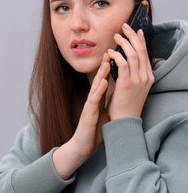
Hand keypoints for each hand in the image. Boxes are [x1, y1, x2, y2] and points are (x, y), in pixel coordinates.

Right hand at [53, 54, 109, 178]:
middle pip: (99, 79)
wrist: (82, 146)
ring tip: (107, 61)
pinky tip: (103, 82)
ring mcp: (89, 106)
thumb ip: (106, 103)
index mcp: (97, 101)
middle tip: (110, 50)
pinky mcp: (88, 114)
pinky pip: (94, 100)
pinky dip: (98, 90)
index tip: (115, 56)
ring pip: (95, 86)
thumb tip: (116, 95)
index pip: (103, 81)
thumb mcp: (103, 114)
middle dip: (104, 65)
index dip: (108, 69)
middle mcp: (92, 100)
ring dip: (101, 73)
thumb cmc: (93, 132)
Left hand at [107, 23, 153, 119]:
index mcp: (149, 76)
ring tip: (115, 36)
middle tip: (124, 27)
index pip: (146, 53)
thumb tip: (125, 57)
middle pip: (140, 50)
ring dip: (123, 43)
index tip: (135, 30)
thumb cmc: (125, 102)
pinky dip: (117, 55)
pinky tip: (110, 52)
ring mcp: (138, 80)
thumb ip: (132, 72)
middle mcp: (146, 77)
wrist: (124, 120)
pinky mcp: (127, 83)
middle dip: (132, 36)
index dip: (141, 40)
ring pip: (133, 55)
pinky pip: (123, 64)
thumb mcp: (134, 86)